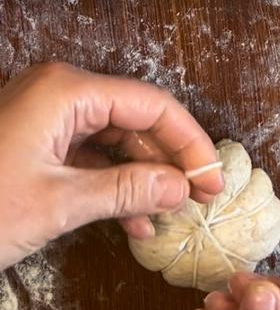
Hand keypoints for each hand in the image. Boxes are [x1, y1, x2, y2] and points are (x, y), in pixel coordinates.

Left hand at [0, 63, 223, 269]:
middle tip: (198, 195)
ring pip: (116, 139)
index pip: (150, 105)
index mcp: (67, 90)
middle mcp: (61, 93)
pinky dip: (114, 184)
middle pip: (136, 119)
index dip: (188, 142)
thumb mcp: (57, 204)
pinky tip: (133, 218)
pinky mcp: (38, 141)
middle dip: (168, 160)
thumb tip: (181, 188)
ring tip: (166, 214)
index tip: (211, 177)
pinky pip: (91, 155)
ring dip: (143, 177)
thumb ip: (127, 190)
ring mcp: (48, 116)